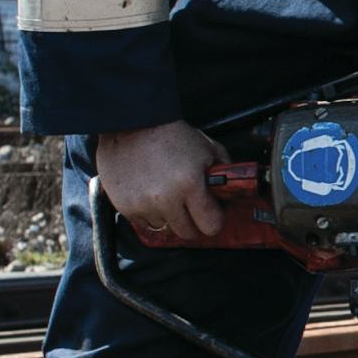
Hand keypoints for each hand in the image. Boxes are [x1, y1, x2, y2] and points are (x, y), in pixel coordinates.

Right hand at [95, 121, 229, 243]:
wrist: (132, 124)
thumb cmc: (171, 135)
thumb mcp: (208, 148)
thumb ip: (225, 173)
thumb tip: (233, 194)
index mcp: (189, 184)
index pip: (211, 226)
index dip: (215, 219)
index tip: (212, 212)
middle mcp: (165, 199)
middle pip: (187, 233)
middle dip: (193, 222)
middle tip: (190, 205)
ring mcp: (143, 205)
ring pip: (165, 228)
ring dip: (169, 216)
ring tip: (167, 193)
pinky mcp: (125, 206)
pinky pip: (144, 223)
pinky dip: (149, 213)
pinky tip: (150, 192)